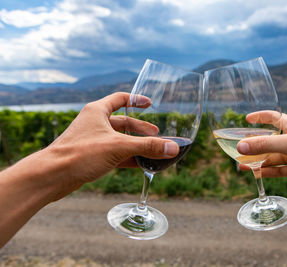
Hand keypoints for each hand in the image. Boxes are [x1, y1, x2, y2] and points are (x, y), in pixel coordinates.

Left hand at [44, 92, 178, 198]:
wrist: (51, 177)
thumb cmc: (80, 154)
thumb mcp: (118, 147)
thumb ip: (147, 147)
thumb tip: (173, 148)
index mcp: (97, 111)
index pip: (120, 99)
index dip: (136, 100)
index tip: (150, 104)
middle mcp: (94, 123)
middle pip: (123, 122)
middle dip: (141, 129)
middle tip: (157, 136)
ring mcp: (92, 141)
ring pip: (119, 140)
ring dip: (136, 145)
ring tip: (153, 151)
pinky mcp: (90, 157)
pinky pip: (114, 154)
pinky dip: (128, 158)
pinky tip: (140, 165)